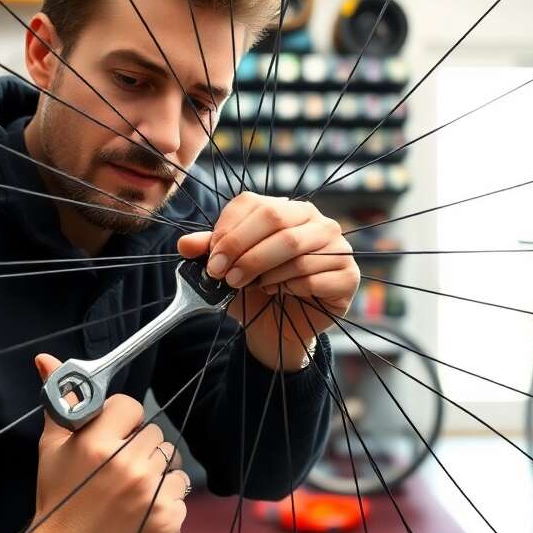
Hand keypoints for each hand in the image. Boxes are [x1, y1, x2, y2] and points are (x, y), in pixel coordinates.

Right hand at [7, 354, 189, 532]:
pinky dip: (165, 504)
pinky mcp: (168, 523)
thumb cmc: (58, 502)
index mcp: (99, 446)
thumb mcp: (51, 449)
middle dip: (139, 448)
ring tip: (129, 494)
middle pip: (156, 435)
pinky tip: (139, 515)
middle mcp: (129, 469)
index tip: (111, 437)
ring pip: (173, 465)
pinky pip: (181, 496)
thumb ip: (58, 402)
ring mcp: (152, 498)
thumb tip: (46, 359)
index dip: (121, 421)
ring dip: (156, 476)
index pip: (131, 406)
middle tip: (118, 471)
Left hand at [177, 192, 358, 370]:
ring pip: (295, 251)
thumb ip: (207, 252)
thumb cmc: (254, 290)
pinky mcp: (348, 275)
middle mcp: (315, 220)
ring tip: (256, 287)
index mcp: (285, 208)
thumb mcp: (226, 269)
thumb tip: (185, 244)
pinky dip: (289, 289)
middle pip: (276, 221)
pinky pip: (313, 277)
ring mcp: (336, 246)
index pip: (254, 204)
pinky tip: (282, 293)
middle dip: (245, 252)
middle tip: (226, 277)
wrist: (278, 328)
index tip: (212, 261)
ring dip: (265, 273)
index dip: (229, 231)